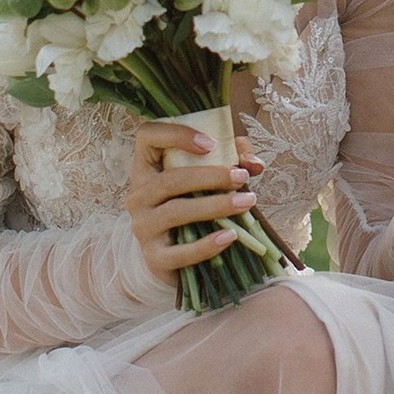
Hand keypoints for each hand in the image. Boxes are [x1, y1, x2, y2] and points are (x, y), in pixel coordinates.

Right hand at [124, 120, 262, 283]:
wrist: (172, 258)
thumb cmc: (192, 207)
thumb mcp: (207, 179)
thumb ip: (232, 160)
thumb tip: (255, 163)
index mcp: (147, 168)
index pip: (147, 136)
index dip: (175, 134)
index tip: (211, 144)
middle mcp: (138, 196)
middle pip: (169, 180)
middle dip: (211, 177)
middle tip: (243, 177)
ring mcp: (143, 228)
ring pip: (176, 212)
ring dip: (215, 206)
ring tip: (247, 202)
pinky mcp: (154, 258)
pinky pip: (180, 251)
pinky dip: (207, 245)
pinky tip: (230, 236)